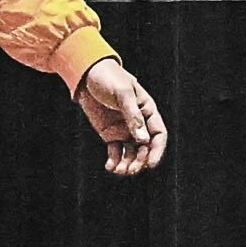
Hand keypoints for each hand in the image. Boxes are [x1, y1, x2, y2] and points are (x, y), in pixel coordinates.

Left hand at [76, 56, 168, 173]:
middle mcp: (139, 124)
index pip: (158, 134)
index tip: (150, 163)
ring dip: (127, 163)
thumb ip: (133, 116)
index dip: (157, 150)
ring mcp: (124, 130)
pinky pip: (115, 152)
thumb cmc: (109, 79)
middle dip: (140, 160)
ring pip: (131, 153)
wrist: (87, 76)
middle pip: (145, 147)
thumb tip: (143, 140)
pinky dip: (114, 161)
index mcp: (148, 111)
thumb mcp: (123, 94)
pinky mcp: (110, 134)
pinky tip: (110, 166)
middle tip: (131, 169)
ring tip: (119, 170)